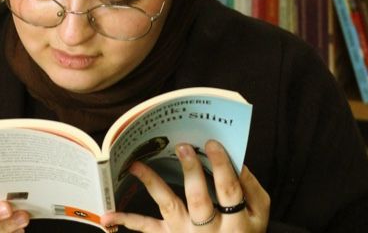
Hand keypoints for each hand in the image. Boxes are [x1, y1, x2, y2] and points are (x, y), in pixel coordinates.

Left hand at [101, 140, 269, 231]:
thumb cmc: (246, 231)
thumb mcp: (260, 214)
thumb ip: (251, 188)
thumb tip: (236, 159)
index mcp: (237, 223)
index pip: (229, 190)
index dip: (222, 165)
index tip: (212, 143)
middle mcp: (209, 231)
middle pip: (199, 199)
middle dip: (191, 172)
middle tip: (183, 146)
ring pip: (169, 207)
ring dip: (151, 183)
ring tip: (135, 165)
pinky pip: (148, 228)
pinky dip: (127, 221)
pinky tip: (107, 215)